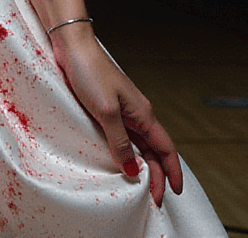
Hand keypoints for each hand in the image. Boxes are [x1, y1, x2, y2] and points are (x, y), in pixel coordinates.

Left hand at [50, 23, 184, 207]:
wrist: (72, 47)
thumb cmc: (90, 72)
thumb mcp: (106, 111)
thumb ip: (119, 141)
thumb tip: (132, 169)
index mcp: (142, 114)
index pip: (165, 148)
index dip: (172, 171)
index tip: (174, 192)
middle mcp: (136, 114)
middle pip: (153, 151)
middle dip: (157, 176)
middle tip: (153, 200)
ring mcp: (122, 112)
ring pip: (138, 145)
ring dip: (141, 166)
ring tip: (139, 188)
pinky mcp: (106, 109)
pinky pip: (122, 137)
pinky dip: (125, 153)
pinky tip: (119, 163)